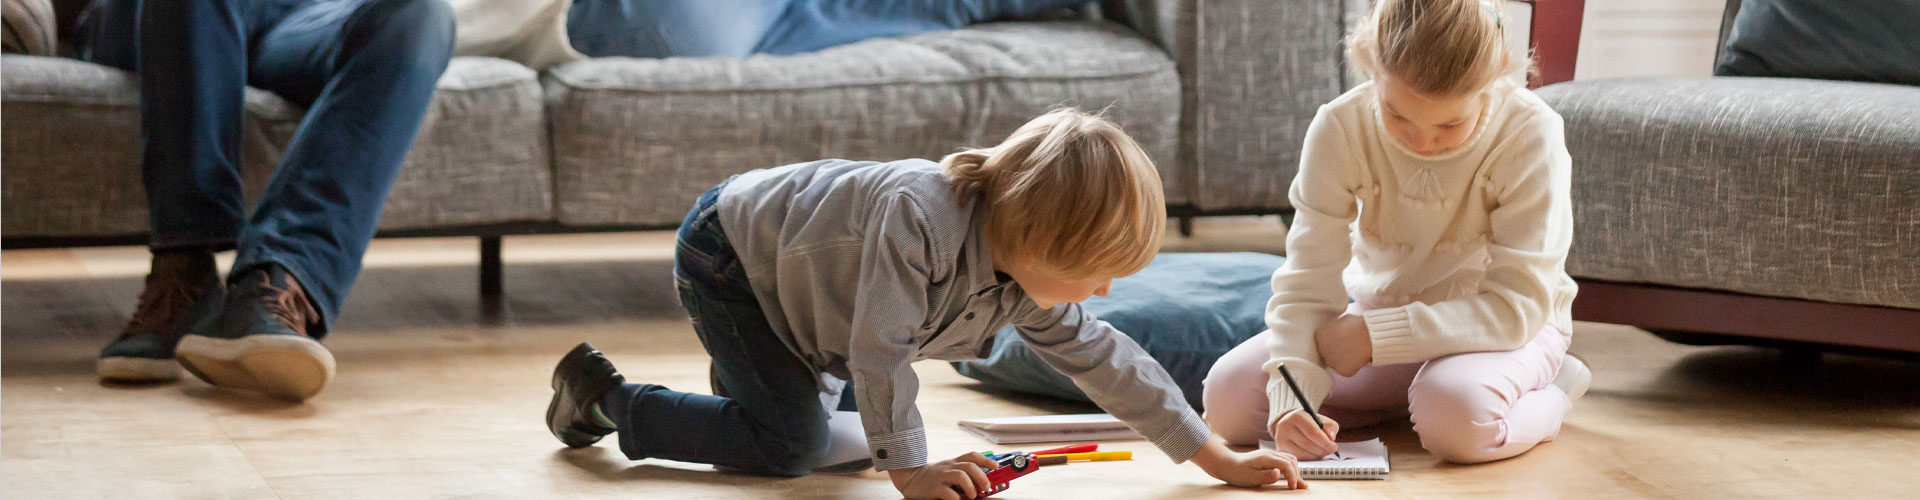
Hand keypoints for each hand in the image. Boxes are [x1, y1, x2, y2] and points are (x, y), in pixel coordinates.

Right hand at [888, 452, 996, 499]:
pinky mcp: (933, 488)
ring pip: (961, 476)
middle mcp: (948, 467)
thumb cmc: (932, 477)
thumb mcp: (947, 470)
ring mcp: (941, 477)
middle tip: (986, 487)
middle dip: (982, 476)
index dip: (986, 459)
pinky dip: (955, 497)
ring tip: (972, 495)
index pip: (972, 456)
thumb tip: (983, 481)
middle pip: (970, 466)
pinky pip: (947, 492)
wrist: (908, 478)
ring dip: (971, 487)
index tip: (996, 466)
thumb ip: (962, 472)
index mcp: (953, 462)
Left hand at [1190, 436, 1304, 489]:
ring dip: (1295, 470)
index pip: (1286, 465)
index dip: (1292, 476)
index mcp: (1266, 458)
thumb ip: (1266, 476)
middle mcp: (1270, 454)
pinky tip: (1291, 476)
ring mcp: (1269, 454)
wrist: (1226, 464)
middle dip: (1297, 474)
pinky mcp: (1268, 458)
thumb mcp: (1250, 477)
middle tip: (1300, 488)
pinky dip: (1290, 468)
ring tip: (1298, 483)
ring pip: (1289, 459)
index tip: (1292, 488)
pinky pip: (1284, 460)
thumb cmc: (1237, 473)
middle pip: (1291, 461)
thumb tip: (1278, 473)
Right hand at [1268, 409, 1340, 459]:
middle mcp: (1285, 426)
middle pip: (1308, 444)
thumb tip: (1331, 438)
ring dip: (1317, 455)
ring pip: (1303, 453)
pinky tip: (1314, 454)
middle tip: (1331, 450)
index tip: (1334, 447)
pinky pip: (1299, 458)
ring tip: (1323, 451)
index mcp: (1297, 416)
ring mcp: (1281, 439)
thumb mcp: (1321, 420)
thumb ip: (1330, 427)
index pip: (1313, 432)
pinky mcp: (1280, 449)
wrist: (1291, 424)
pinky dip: (1310, 458)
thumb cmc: (1310, 422)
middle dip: (1323, 450)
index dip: (1326, 442)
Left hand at [1314, 314, 1371, 375]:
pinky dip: (1354, 367)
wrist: (1367, 335)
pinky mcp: (1341, 371)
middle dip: (1339, 352)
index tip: (1345, 340)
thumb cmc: (1358, 324)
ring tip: (1357, 352)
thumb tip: (1341, 328)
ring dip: (1346, 360)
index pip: (1325, 341)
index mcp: (1320, 334)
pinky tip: (1360, 359)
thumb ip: (1336, 327)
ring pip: (1337, 363)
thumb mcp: (1342, 319)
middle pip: (1329, 353)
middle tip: (1351, 347)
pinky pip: (1347, 371)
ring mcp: (1331, 361)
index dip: (1336, 341)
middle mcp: (1322, 349)